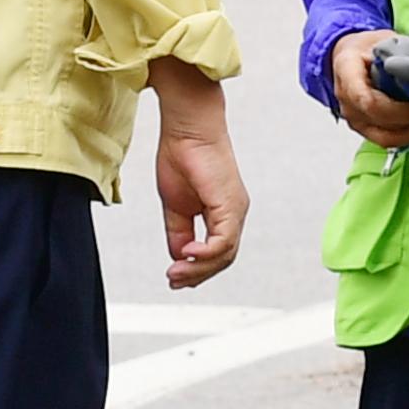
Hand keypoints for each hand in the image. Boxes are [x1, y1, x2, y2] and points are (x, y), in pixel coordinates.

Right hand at [147, 58, 247, 287]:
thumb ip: (178, 232)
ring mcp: (236, 210)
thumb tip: (179, 256)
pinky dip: (206, 253)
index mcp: (222, 214)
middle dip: (197, 274)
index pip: (216, 252)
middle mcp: (234, 214)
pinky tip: (187, 254)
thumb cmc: (181, 155)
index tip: (173, 277)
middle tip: (173, 280)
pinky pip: (224, 241)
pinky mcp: (231, 205)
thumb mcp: (176, 205)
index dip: (196, 269)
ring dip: (199, 269)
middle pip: (223, 258)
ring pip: (225, 255)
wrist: (187, 128)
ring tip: (176, 272)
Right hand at [329, 29, 408, 151]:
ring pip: (383, 136)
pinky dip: (406, 135)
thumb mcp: (385, 40)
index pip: (366, 98)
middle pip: (378, 119)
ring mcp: (352, 116)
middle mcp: (345, 98)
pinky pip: (385, 140)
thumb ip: (404, 54)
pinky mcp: (362, 128)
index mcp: (346, 70)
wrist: (349, 57)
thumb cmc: (367, 48)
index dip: (398, 109)